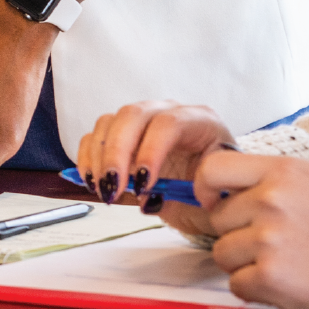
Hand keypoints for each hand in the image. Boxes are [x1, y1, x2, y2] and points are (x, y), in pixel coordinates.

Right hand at [75, 100, 236, 235]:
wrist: (217, 191)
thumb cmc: (221, 191)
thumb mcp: (219, 196)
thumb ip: (196, 194)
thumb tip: (156, 196)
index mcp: (201, 121)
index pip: (169, 124)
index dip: (151, 151)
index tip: (142, 185)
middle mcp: (169, 111)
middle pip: (133, 115)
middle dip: (118, 153)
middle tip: (114, 187)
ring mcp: (143, 119)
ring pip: (109, 122)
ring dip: (100, 158)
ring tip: (104, 190)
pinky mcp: (122, 133)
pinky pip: (96, 135)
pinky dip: (88, 157)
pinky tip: (92, 181)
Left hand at [201, 152, 308, 308]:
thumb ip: (275, 177)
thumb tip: (236, 184)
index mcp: (280, 171)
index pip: (213, 169)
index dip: (205, 187)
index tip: (211, 199)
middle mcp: (269, 201)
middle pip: (218, 218)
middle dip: (237, 232)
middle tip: (271, 242)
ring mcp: (269, 239)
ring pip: (223, 253)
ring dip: (245, 263)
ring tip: (282, 262)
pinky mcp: (272, 277)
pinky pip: (238, 284)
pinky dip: (256, 289)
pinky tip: (285, 282)